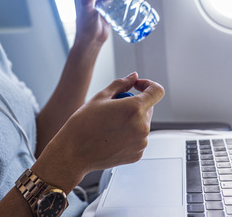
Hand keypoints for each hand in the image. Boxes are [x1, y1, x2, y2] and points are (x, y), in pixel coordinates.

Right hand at [31, 72, 164, 191]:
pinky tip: (111, 137)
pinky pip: (138, 138)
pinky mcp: (138, 154)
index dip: (148, 85)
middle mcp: (143, 127)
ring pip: (142, 124)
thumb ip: (121, 84)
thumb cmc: (83, 124)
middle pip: (149, 108)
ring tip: (109, 125)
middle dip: (135, 104)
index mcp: (135, 109)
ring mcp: (141, 142)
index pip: (157, 91)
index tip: (137, 87)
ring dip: (131, 120)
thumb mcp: (101, 97)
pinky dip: (129, 135)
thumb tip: (133, 76)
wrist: (74, 153)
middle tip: (113, 108)